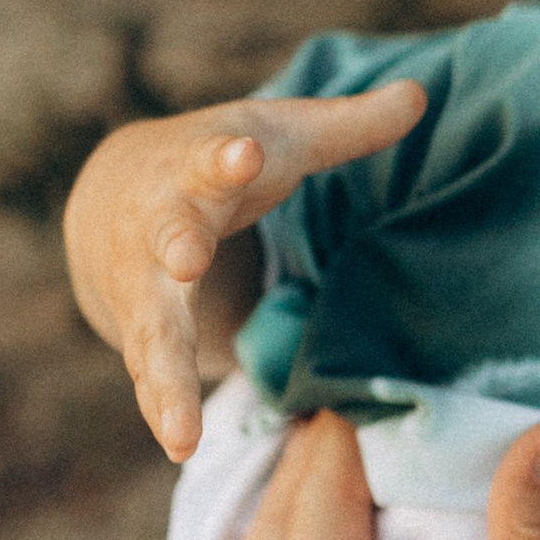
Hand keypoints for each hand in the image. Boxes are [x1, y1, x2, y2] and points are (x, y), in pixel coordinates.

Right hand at [62, 79, 426, 461]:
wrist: (118, 191)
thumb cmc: (220, 162)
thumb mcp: (279, 137)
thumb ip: (349, 126)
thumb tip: (421, 93)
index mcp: (197, 166)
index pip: (213, 156)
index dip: (228, 156)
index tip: (244, 151)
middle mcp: (160, 224)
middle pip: (166, 236)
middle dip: (175, 246)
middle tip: (186, 259)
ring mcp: (145, 285)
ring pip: (152, 328)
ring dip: (163, 374)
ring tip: (178, 428)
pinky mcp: (143, 330)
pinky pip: (151, 373)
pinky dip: (164, 409)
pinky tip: (179, 446)